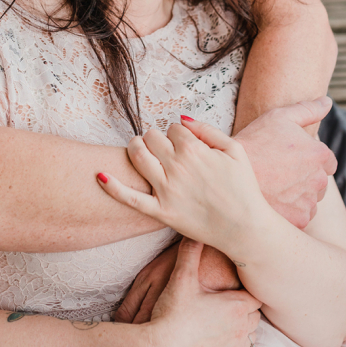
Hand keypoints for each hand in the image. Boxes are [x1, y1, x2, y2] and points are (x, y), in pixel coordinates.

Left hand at [97, 119, 269, 252]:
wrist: (245, 228)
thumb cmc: (243, 188)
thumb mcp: (236, 150)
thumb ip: (208, 130)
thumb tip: (181, 118)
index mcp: (195, 150)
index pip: (172, 128)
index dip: (177, 133)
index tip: (184, 142)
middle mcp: (177, 167)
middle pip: (152, 137)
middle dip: (155, 137)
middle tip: (162, 146)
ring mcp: (166, 190)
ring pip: (138, 157)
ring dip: (135, 147)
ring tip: (139, 148)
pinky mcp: (161, 212)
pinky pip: (131, 198)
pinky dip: (113, 187)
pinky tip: (100, 175)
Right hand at [101, 243, 241, 346]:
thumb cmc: (171, 316)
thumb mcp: (180, 280)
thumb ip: (189, 253)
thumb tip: (194, 231)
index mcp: (237, 307)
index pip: (255, 296)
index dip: (243, 292)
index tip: (232, 290)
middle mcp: (243, 331)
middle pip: (253, 318)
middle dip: (241, 312)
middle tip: (223, 306)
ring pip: (246, 339)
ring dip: (236, 332)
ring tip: (216, 325)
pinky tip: (211, 344)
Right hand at [236, 98, 336, 228]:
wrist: (229, 172)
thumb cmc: (254, 141)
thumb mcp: (279, 117)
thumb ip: (308, 109)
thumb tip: (327, 102)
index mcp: (320, 155)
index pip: (327, 161)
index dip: (309, 159)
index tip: (290, 159)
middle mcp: (319, 180)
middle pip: (318, 182)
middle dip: (304, 179)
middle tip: (279, 173)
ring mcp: (308, 202)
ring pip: (309, 201)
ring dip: (297, 197)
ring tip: (273, 188)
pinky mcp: (298, 220)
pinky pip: (299, 217)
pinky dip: (289, 212)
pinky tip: (272, 201)